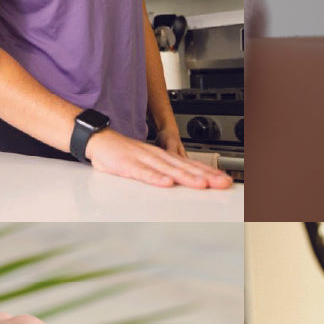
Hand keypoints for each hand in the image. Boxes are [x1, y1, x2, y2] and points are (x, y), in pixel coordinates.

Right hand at [85, 127, 231, 188]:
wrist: (98, 139)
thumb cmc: (122, 155)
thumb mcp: (148, 164)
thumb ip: (163, 173)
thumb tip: (179, 184)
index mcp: (163, 157)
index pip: (190, 166)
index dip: (208, 173)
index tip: (224, 180)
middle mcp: (158, 157)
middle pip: (185, 167)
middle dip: (206, 176)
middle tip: (223, 183)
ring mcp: (143, 160)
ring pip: (169, 169)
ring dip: (186, 177)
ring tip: (202, 184)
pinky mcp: (128, 165)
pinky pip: (143, 173)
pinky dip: (155, 178)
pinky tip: (166, 183)